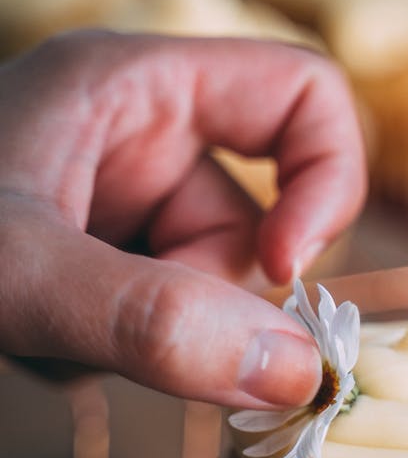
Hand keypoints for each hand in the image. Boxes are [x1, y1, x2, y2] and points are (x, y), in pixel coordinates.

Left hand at [0, 31, 366, 408]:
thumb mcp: (15, 276)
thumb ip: (153, 322)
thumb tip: (298, 374)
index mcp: (132, 84)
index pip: (302, 94)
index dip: (326, 179)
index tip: (287, 271)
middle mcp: (132, 133)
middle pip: (256, 213)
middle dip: (211, 292)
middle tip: (132, 337)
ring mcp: (110, 200)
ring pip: (207, 280)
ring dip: (156, 333)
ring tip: (57, 340)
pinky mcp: (90, 259)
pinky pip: (157, 313)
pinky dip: (120, 350)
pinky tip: (42, 347)